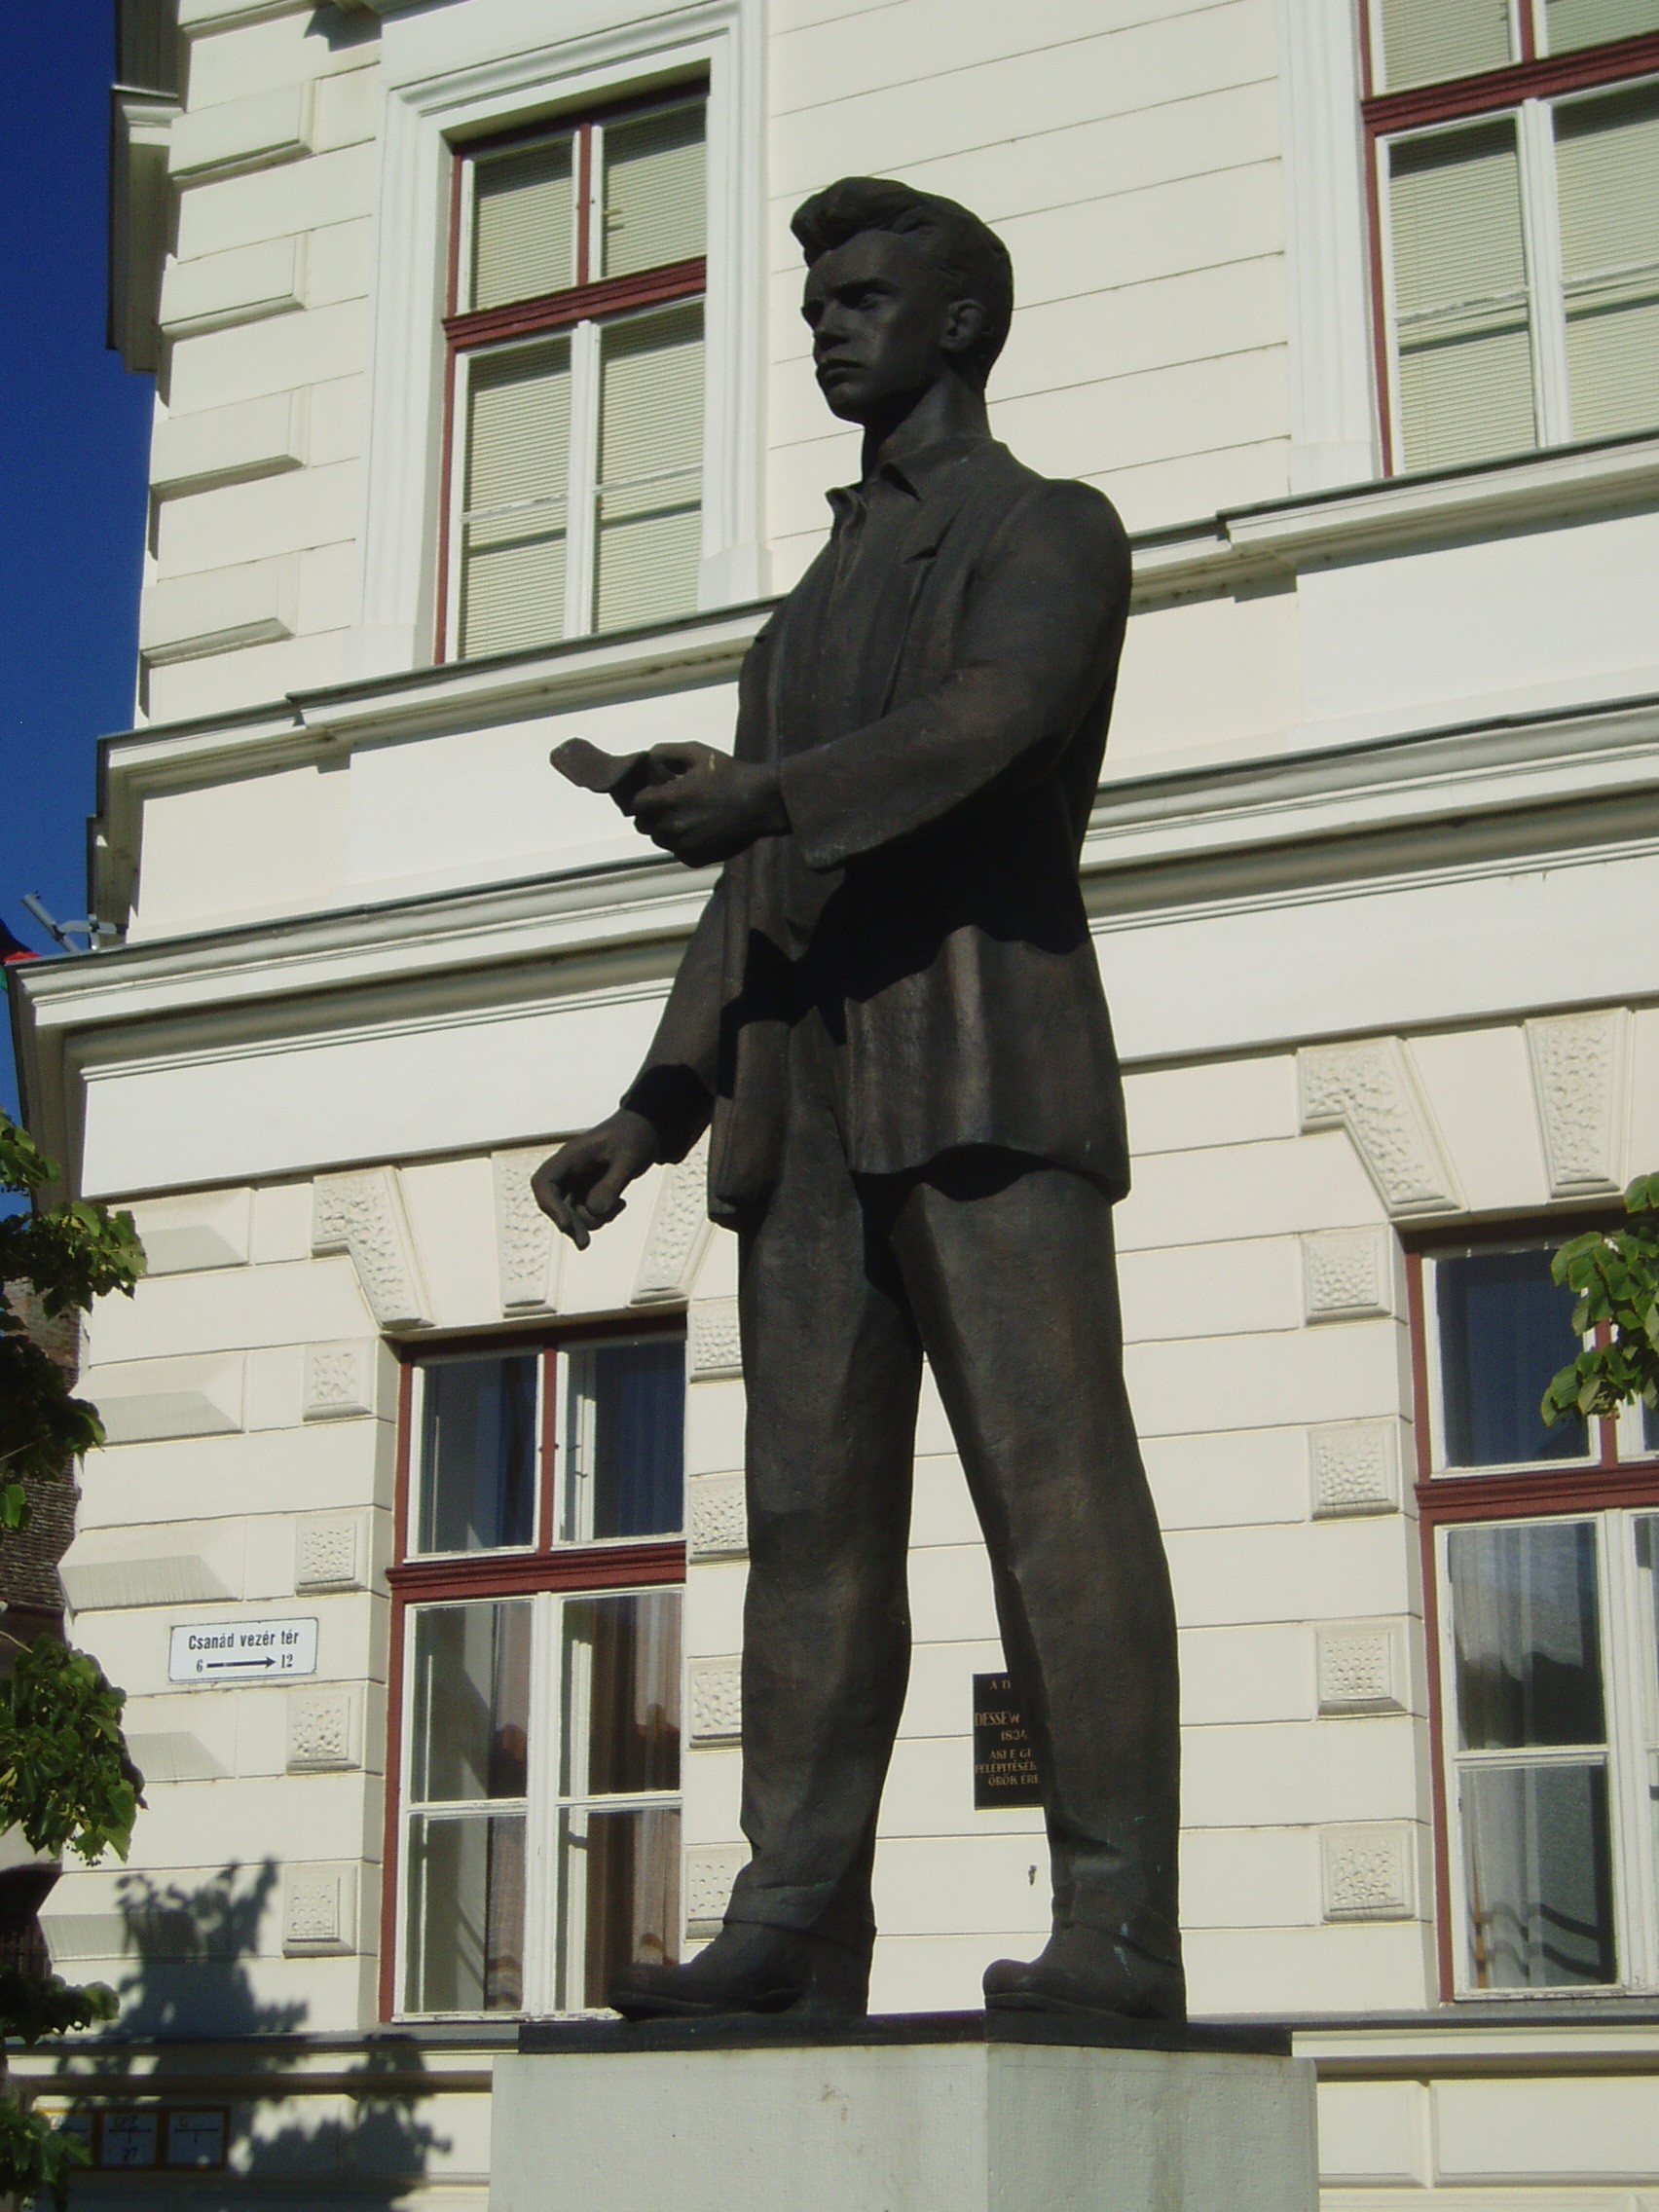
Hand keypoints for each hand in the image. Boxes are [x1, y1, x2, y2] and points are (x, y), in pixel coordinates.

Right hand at [531, 1110, 659, 1249]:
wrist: (646, 1130)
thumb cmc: (635, 1137)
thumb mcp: (628, 1159)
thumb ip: (611, 1185)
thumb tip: (594, 1212)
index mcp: (571, 1156)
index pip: (543, 1181)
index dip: (549, 1205)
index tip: (565, 1224)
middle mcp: (569, 1171)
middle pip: (554, 1203)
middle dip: (569, 1224)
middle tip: (585, 1244)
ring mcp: (577, 1182)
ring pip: (571, 1213)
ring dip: (591, 1221)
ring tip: (619, 1206)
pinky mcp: (589, 1191)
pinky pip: (587, 1213)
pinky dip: (601, 1216)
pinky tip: (621, 1204)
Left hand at [631, 744, 787, 865]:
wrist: (761, 803)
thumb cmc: (729, 774)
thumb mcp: (697, 752)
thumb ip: (665, 752)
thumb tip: (646, 760)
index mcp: (669, 799)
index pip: (635, 805)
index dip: (643, 798)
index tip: (654, 793)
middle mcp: (673, 826)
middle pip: (643, 825)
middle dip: (651, 814)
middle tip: (670, 805)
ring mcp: (684, 845)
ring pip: (659, 840)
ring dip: (666, 829)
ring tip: (686, 817)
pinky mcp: (695, 859)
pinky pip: (677, 852)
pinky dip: (682, 843)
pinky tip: (699, 830)